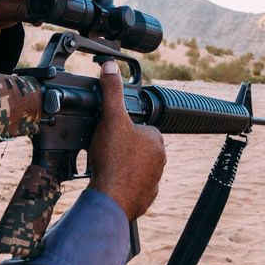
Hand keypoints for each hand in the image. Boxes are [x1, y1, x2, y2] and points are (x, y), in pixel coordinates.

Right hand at [89, 60, 165, 219]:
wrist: (111, 199)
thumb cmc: (114, 159)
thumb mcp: (111, 118)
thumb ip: (112, 91)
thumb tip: (110, 66)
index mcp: (156, 140)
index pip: (141, 127)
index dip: (124, 127)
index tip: (111, 132)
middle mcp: (160, 160)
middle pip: (138, 147)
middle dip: (123, 147)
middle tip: (105, 149)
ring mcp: (153, 180)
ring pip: (136, 167)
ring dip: (122, 165)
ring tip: (105, 165)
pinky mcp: (144, 197)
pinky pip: (133, 186)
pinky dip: (122, 184)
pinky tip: (109, 181)